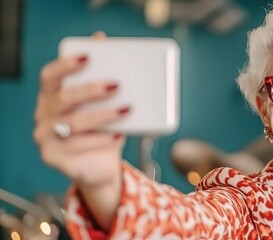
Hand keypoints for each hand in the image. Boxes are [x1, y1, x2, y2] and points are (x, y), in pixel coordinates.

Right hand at [33, 32, 127, 187]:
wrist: (100, 167)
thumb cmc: (103, 129)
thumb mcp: (106, 104)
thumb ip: (104, 76)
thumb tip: (104, 40)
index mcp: (52, 96)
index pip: (50, 76)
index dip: (66, 65)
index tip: (88, 58)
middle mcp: (44, 114)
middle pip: (63, 98)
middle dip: (90, 90)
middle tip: (116, 85)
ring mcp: (45, 136)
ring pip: (72, 123)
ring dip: (102, 115)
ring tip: (126, 110)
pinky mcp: (53, 156)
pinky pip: (77, 146)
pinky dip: (101, 139)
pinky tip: (118, 134)